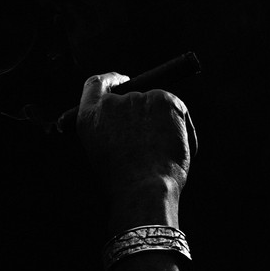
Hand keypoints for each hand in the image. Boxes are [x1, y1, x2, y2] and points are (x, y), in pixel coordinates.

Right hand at [76, 71, 197, 202]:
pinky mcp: (166, 100)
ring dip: (161, 125)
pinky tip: (172, 148)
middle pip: (132, 97)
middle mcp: (112, 103)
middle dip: (143, 115)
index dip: (111, 81)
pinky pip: (176, 110)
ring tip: (158, 155)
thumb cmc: (123, 184)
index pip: (97, 85)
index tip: (122, 81)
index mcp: (90, 117)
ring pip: (156, 106)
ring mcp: (139, 98)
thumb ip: (111, 132)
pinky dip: (179, 127)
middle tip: (151, 142)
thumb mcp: (103, 155)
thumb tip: (134, 123)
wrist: (142, 189)